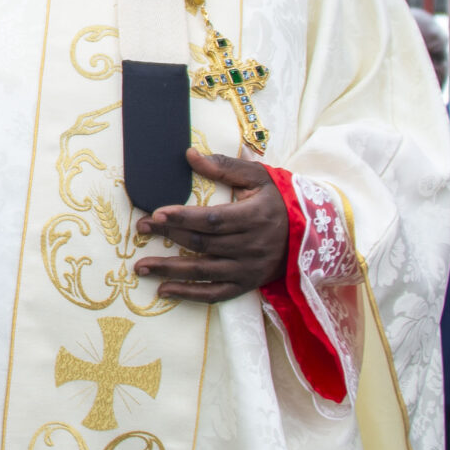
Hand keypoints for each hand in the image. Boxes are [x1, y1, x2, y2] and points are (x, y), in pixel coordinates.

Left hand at [132, 148, 287, 303]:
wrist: (310, 233)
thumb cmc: (278, 200)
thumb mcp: (257, 176)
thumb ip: (224, 166)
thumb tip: (189, 155)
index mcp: (253, 217)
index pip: (211, 220)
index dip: (182, 218)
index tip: (156, 214)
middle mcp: (250, 246)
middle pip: (201, 243)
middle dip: (168, 236)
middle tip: (140, 229)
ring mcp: (247, 269)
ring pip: (202, 271)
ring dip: (169, 270)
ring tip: (141, 266)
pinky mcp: (246, 285)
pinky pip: (214, 293)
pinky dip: (188, 294)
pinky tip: (164, 290)